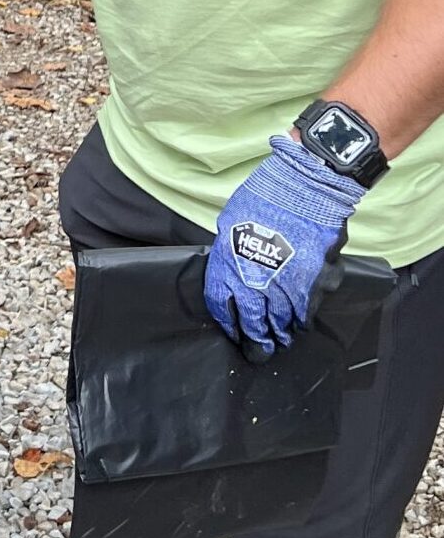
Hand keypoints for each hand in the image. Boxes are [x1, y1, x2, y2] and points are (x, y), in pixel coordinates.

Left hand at [203, 133, 360, 355]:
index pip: (221, 307)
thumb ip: (231, 253)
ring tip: (281, 340)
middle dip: (256, 343)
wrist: (305, 185)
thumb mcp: (231, 223)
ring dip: (281, 334)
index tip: (234, 331)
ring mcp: (286, 286)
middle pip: (253, 324)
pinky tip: (301, 321)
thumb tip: (234, 270)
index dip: (229, 323)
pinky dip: (303, 318)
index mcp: (228, 266)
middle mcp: (255, 282)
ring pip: (281, 323)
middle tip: (259, 352)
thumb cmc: (265, 198)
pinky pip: (307, 312)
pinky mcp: (315, 284)